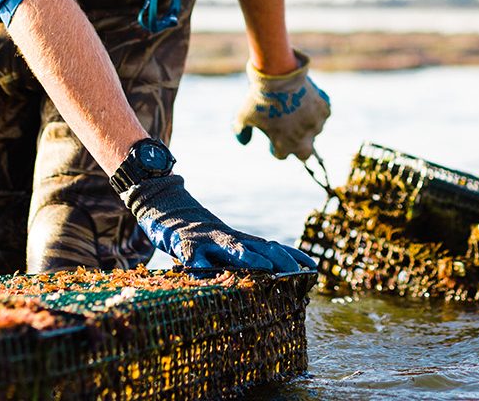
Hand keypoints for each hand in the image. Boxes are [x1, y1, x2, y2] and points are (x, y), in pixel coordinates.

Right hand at [119, 172, 314, 271]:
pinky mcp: (184, 244)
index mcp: (239, 240)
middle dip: (279, 259)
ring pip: (231, 248)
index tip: (314, 266)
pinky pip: (194, 256)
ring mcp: (207, 239)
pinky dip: (201, 265)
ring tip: (266, 268)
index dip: (292, 256)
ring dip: (249, 258)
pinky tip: (208, 274)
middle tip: (297, 271)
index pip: (272, 246)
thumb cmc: (197, 232)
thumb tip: (270, 267)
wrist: (164, 205)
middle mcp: (228, 238)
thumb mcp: (223, 243)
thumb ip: (242, 255)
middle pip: (259, 247)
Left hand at [233, 50, 329, 159]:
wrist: (277, 75)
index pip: (281, 155)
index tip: (272, 136)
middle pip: (305, 153)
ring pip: (314, 131)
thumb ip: (241, 131)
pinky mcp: (324, 110)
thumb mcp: (243, 116)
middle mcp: (303, 139)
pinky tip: (307, 102)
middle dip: (299, 146)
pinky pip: (322, 114)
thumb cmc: (259, 98)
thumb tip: (243, 141)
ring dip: (307, 125)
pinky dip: (316, 110)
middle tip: (291, 133)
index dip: (275, 146)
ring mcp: (315, 125)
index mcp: (284, 146)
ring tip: (296, 109)